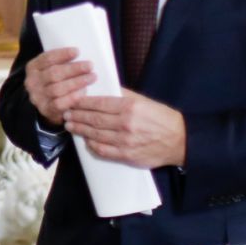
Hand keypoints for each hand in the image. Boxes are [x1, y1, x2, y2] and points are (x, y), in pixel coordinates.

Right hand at [24, 47, 94, 126]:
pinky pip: (59, 103)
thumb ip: (62, 63)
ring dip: (77, 82)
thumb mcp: (52, 69)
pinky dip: (72, 97)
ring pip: (57, 88)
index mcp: (33, 67)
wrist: (47, 104)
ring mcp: (37, 97)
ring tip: (91, 77)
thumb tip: (82, 57)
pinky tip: (83, 92)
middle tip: (89, 66)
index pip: (47, 59)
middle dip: (74, 69)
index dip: (62, 54)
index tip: (77, 52)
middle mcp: (32, 82)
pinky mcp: (45, 109)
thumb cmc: (55, 82)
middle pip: (54, 73)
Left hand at [66, 91, 187, 168]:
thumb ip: (123, 95)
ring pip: (95, 135)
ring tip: (70, 125)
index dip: (82, 102)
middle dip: (76, 115)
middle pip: (94, 119)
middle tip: (65, 113)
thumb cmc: (162, 118)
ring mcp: (125, 141)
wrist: (180, 141)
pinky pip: (103, 151)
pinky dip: (92, 146)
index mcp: (130, 107)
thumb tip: (104, 88)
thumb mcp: (144, 101)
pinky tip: (85, 141)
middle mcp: (126, 124)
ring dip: (80, 130)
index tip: (72, 100)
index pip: (99, 103)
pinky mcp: (127, 155)